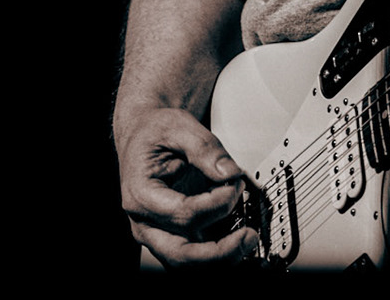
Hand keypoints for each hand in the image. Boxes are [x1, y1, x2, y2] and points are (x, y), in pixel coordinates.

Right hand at [116, 105, 256, 266]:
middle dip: (219, 252)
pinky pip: (194, 256)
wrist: (141, 135)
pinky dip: (217, 254)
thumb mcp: (178, 126)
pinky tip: (236, 239)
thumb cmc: (154, 132)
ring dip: (220, 258)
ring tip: (247, 239)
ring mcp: (157, 233)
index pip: (184, 214)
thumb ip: (205, 148)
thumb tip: (229, 173)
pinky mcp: (171, 236)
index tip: (236, 183)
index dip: (218, 203)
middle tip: (248, 236)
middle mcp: (145, 222)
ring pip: (186, 263)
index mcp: (141, 194)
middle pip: (181, 254)